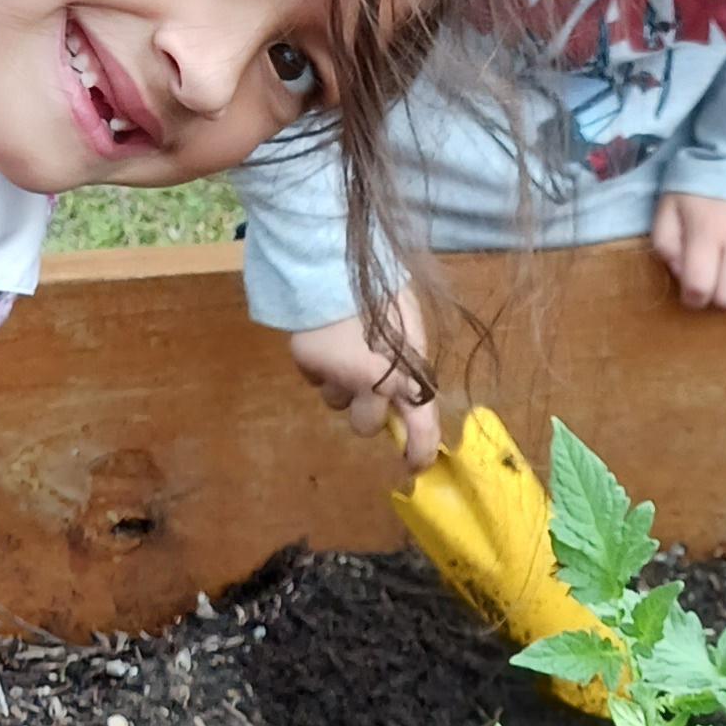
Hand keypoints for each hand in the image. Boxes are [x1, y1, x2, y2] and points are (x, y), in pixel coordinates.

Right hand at [287, 288, 439, 469]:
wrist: (332, 260)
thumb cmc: (381, 286)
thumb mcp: (410, 326)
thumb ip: (411, 363)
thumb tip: (410, 391)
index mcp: (404, 373)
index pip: (418, 426)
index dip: (418, 450)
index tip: (415, 464)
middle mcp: (368, 385)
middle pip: (365, 425)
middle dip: (367, 409)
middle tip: (368, 382)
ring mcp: (334, 378)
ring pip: (337, 401)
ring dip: (342, 386)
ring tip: (344, 349)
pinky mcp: (307, 364)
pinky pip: (317, 378)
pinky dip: (322, 367)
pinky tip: (326, 339)